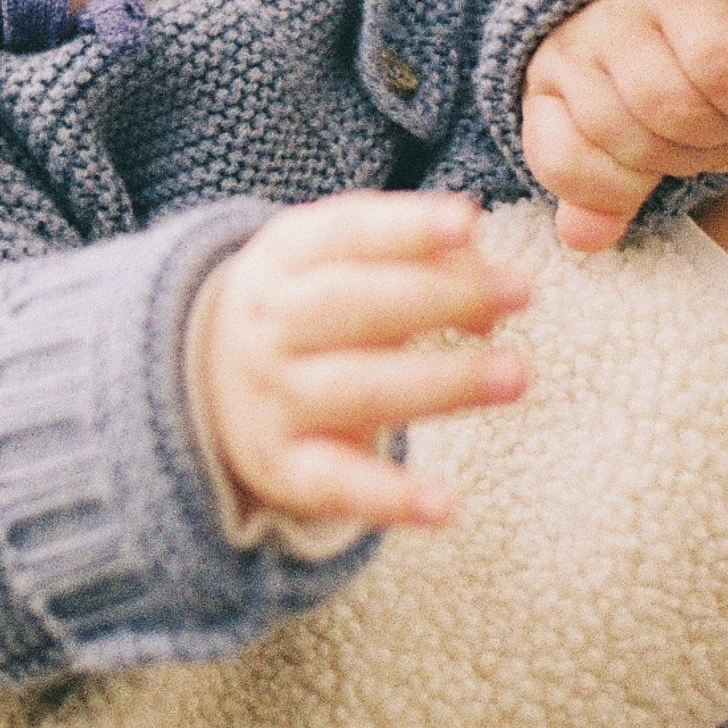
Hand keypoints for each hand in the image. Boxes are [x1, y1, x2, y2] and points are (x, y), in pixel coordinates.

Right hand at [188, 191, 531, 532]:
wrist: (207, 382)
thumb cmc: (312, 308)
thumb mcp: (343, 262)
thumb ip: (421, 259)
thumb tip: (493, 291)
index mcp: (283, 258)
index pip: (345, 234)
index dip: (406, 228)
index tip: (467, 222)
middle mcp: (270, 325)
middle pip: (353, 305)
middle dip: (440, 296)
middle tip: (521, 289)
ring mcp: (273, 398)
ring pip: (356, 389)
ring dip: (441, 382)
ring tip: (516, 374)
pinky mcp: (284, 468)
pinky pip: (336, 483)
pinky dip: (389, 496)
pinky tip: (445, 505)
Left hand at [522, 0, 727, 252]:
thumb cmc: (659, 70)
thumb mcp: (619, 135)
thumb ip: (601, 191)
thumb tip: (585, 239)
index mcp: (545, 85)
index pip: (561, 163)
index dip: (617, 189)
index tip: (653, 176)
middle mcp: (576, 43)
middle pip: (628, 139)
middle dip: (684, 162)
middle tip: (713, 148)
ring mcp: (629, 14)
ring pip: (671, 107)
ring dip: (719, 136)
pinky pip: (720, 70)